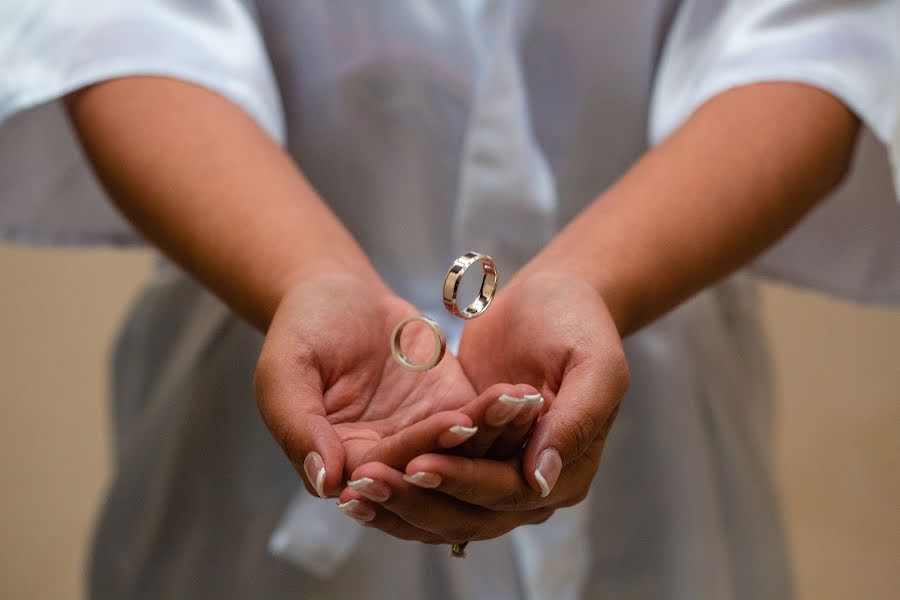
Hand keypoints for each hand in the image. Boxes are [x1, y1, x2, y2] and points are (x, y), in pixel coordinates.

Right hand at [253, 273, 539, 498]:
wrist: (339, 292)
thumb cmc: (304, 327)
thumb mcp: (285, 371)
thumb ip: (298, 427)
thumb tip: (326, 483)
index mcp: (341, 462)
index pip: (379, 473)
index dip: (404, 460)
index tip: (433, 438)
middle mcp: (387, 461)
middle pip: (428, 474)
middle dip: (457, 451)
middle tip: (477, 420)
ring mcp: (424, 438)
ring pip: (463, 453)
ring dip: (490, 433)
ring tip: (516, 403)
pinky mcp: (452, 411)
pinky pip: (481, 422)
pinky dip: (501, 412)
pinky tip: (524, 395)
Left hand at [335, 272, 628, 542]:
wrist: (553, 297)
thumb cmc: (578, 323)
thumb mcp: (595, 366)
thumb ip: (574, 423)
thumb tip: (539, 481)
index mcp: (567, 472)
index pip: (508, 493)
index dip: (462, 482)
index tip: (417, 466)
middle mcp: (532, 488)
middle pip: (470, 512)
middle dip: (417, 499)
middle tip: (366, 483)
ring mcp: (498, 476)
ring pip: (444, 507)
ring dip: (399, 501)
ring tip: (352, 490)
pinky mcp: (468, 457)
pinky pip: (431, 480)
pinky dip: (398, 482)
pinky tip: (356, 479)